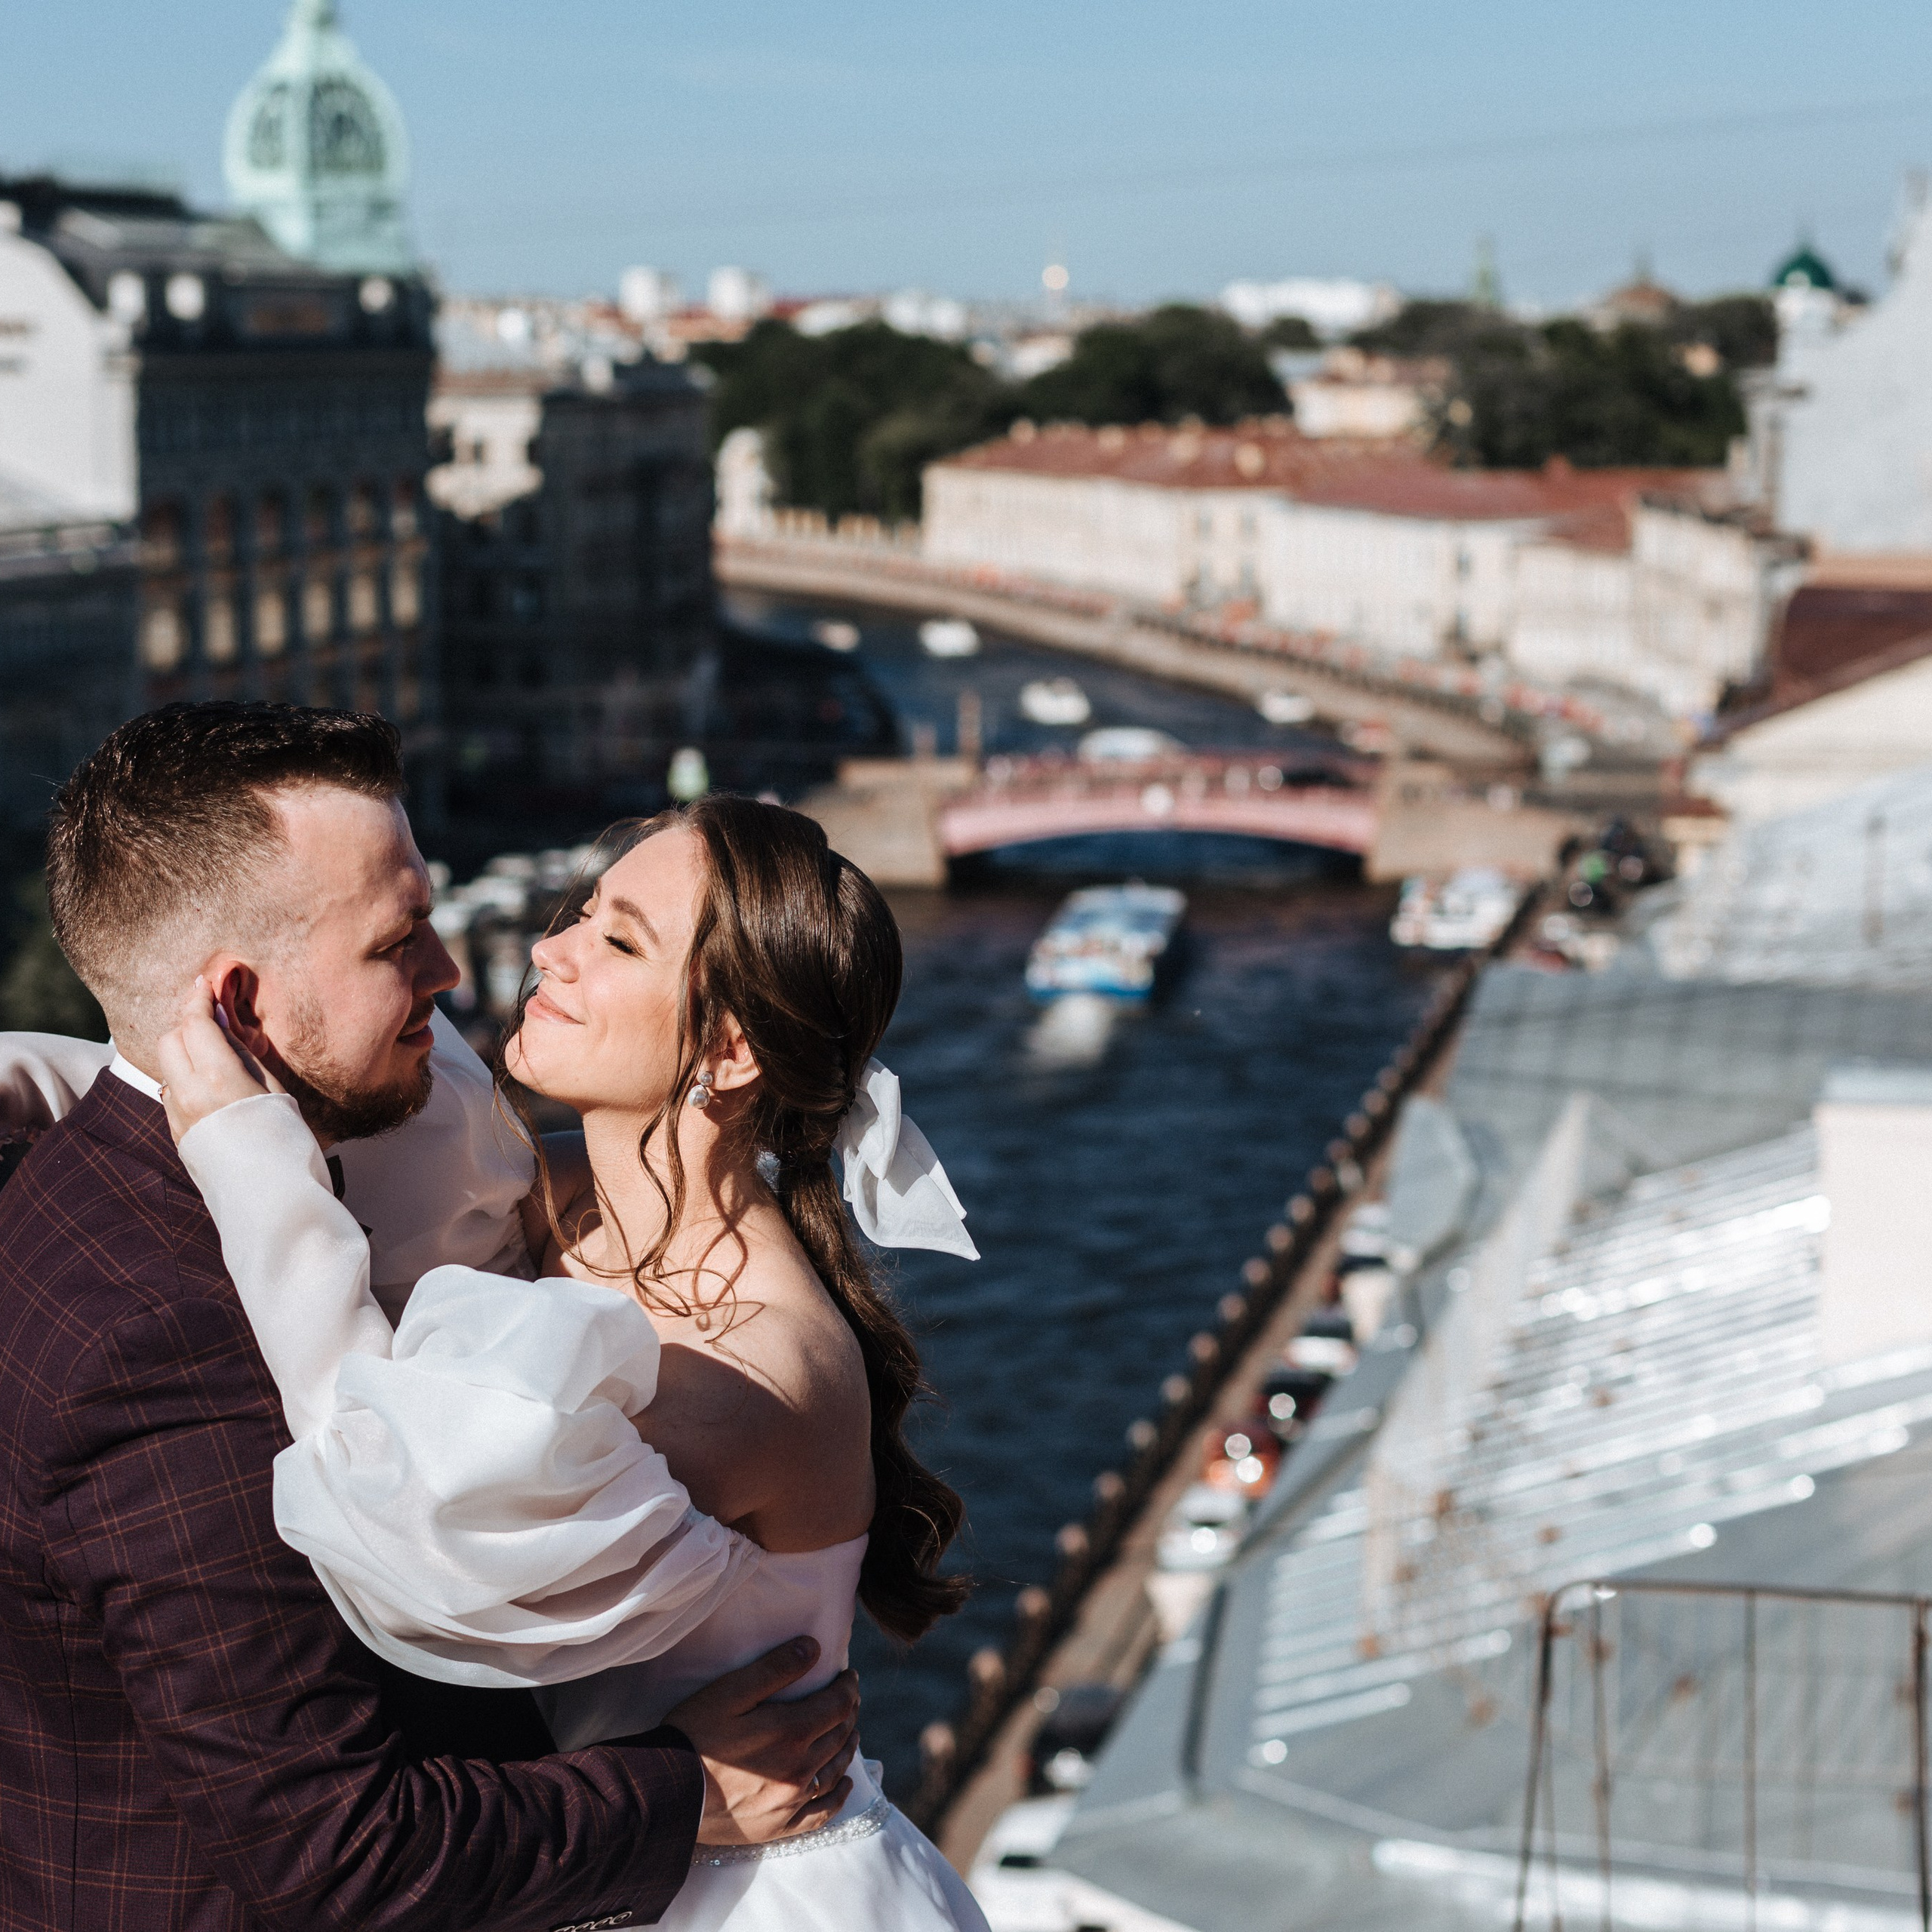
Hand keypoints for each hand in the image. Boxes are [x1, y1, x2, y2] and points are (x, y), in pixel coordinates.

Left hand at [154, 978, 285, 1146]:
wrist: (273, 1195)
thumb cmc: (286, 1137)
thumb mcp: (273, 1086)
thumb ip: (240, 1053)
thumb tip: (220, 1023)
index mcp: (218, 1077)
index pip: (194, 1023)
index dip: (197, 998)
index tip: (203, 983)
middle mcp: (189, 1094)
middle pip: (170, 1040)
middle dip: (187, 1026)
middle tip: (212, 1024)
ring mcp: (178, 1115)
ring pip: (167, 1067)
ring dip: (184, 1054)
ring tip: (215, 1058)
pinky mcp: (177, 1133)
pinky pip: (172, 1093)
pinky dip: (186, 1081)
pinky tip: (213, 1090)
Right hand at [666, 1637, 860, 1847]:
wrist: (667, 1794)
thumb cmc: (694, 1735)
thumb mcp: (730, 1691)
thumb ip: (774, 1669)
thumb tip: (814, 1648)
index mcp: (790, 1732)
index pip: (838, 1705)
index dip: (848, 1687)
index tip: (848, 1675)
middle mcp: (799, 1769)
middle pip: (840, 1735)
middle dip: (849, 1711)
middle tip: (849, 1698)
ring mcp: (791, 1802)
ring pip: (835, 1769)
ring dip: (848, 1746)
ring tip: (850, 1730)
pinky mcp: (779, 1826)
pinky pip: (822, 1812)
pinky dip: (839, 1795)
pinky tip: (845, 1783)